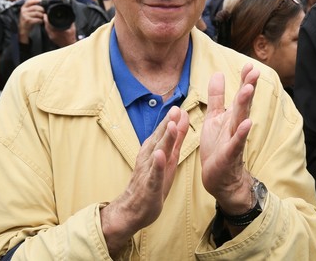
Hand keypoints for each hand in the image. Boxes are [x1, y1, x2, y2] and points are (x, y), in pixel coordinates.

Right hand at [18, 0, 44, 40]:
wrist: (23, 29)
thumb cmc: (28, 19)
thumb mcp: (28, 12)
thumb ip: (33, 7)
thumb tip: (41, 0)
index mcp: (23, 7)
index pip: (29, 1)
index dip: (35, 0)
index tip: (41, 0)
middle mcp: (23, 11)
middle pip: (35, 7)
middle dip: (41, 9)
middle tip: (44, 12)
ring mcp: (25, 16)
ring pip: (37, 13)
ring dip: (42, 15)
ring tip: (42, 17)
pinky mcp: (27, 21)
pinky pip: (37, 19)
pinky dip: (40, 20)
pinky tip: (41, 21)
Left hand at [44, 17, 77, 47]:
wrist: (70, 45)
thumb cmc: (71, 38)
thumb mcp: (73, 29)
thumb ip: (71, 23)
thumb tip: (70, 18)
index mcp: (57, 31)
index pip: (49, 24)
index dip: (46, 19)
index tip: (46, 15)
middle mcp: (53, 34)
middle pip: (46, 26)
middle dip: (45, 20)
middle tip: (45, 16)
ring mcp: (52, 37)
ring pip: (46, 29)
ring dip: (46, 24)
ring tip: (47, 20)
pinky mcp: (52, 38)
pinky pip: (48, 32)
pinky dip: (48, 28)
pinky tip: (49, 26)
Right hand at [101, 106, 188, 256]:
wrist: (133, 209)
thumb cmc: (153, 181)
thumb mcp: (167, 157)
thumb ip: (175, 138)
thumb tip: (182, 117)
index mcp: (154, 150)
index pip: (163, 132)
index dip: (171, 119)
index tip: (180, 106)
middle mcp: (149, 157)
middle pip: (159, 138)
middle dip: (167, 124)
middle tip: (176, 109)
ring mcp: (148, 171)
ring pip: (157, 153)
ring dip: (164, 139)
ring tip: (171, 126)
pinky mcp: (149, 185)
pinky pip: (154, 174)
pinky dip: (157, 164)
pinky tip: (160, 155)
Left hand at [200, 64, 257, 214]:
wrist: (219, 178)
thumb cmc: (217, 147)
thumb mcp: (214, 118)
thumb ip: (217, 97)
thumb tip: (218, 73)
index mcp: (232, 116)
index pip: (240, 95)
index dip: (244, 80)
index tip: (249, 65)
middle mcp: (236, 125)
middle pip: (243, 104)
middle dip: (248, 87)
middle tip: (254, 72)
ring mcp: (234, 139)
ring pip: (240, 119)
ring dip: (244, 104)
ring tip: (248, 89)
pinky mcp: (229, 154)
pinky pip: (236, 142)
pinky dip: (242, 133)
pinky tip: (248, 123)